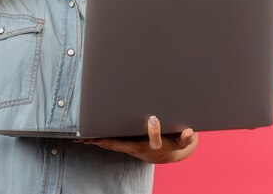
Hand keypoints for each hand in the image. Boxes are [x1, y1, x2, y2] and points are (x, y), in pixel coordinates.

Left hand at [75, 116, 198, 163]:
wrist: (164, 154)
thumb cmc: (172, 143)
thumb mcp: (181, 142)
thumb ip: (185, 138)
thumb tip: (189, 132)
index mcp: (154, 146)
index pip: (154, 139)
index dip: (154, 130)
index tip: (153, 118)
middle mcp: (139, 148)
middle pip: (123, 146)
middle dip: (111, 141)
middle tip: (97, 137)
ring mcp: (129, 148)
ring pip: (112, 145)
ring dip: (98, 142)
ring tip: (83, 138)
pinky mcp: (123, 145)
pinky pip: (108, 143)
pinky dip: (97, 141)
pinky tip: (84, 138)